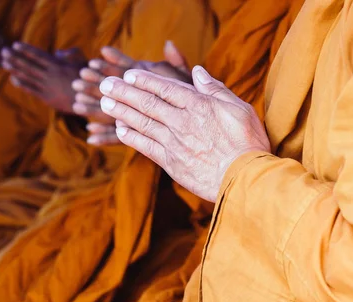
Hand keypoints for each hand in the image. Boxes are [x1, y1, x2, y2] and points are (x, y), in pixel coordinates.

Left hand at [1, 42, 84, 112]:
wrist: (93, 103)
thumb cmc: (91, 81)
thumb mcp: (85, 63)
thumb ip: (72, 54)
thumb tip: (57, 52)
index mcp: (59, 66)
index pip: (38, 55)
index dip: (26, 49)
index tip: (15, 45)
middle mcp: (51, 76)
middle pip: (29, 65)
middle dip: (15, 57)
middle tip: (4, 51)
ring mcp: (48, 87)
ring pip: (27, 77)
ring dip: (15, 69)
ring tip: (4, 63)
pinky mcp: (48, 99)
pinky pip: (31, 90)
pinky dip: (21, 84)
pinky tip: (13, 80)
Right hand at [76, 41, 191, 144]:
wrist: (200, 130)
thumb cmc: (198, 104)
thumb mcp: (188, 83)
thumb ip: (178, 64)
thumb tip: (169, 45)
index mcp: (152, 85)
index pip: (130, 70)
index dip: (115, 63)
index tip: (98, 58)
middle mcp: (142, 101)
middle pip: (119, 92)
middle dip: (99, 83)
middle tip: (81, 76)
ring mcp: (139, 119)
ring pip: (115, 114)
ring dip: (95, 108)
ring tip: (78, 103)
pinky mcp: (140, 139)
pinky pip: (120, 138)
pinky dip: (106, 137)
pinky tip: (91, 137)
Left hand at [98, 66, 270, 201]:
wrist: (244, 178)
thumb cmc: (248, 143)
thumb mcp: (240, 109)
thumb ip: (216, 89)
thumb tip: (197, 72)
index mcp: (199, 106)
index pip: (165, 88)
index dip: (144, 80)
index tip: (128, 73)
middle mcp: (182, 121)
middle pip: (148, 102)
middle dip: (124, 91)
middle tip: (105, 83)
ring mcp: (174, 143)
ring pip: (142, 122)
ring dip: (121, 111)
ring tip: (104, 102)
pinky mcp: (171, 163)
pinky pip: (145, 146)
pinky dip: (131, 137)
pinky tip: (120, 129)